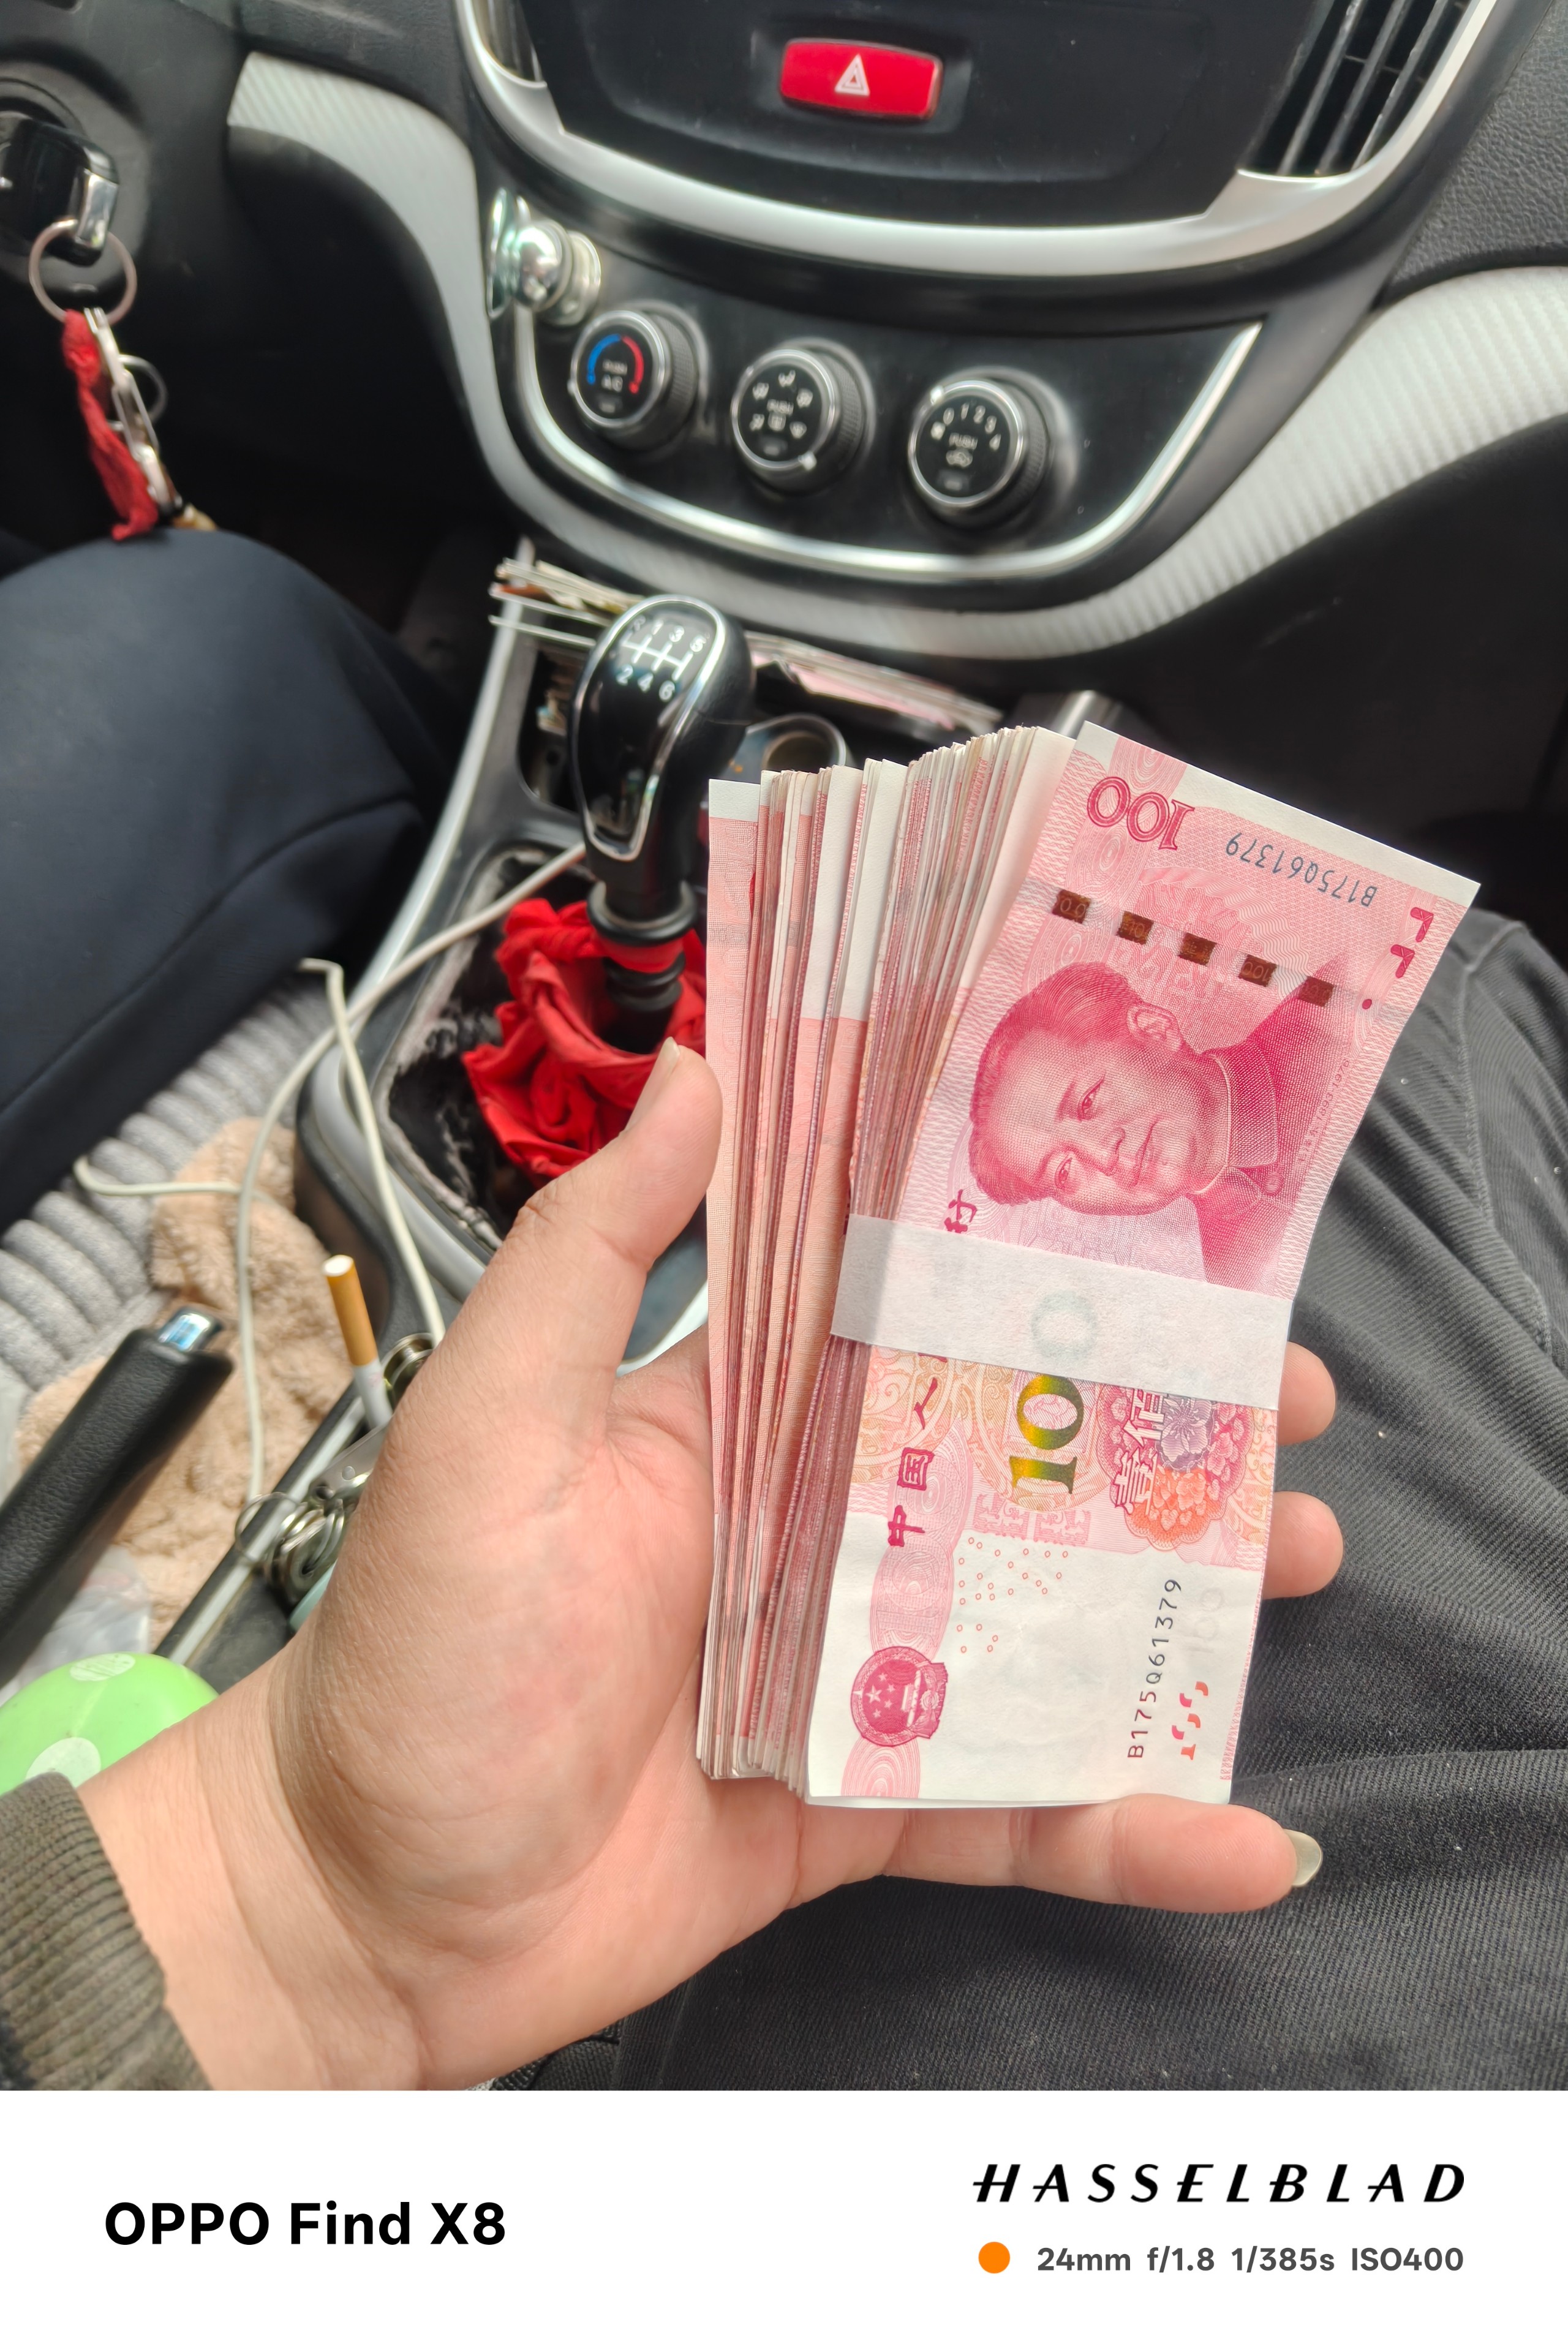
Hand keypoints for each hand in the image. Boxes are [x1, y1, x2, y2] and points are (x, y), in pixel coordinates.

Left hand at [84, 1043, 1340, 2087]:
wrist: (359, 1907)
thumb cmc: (408, 1656)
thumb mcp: (485, 1424)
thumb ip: (592, 1252)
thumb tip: (699, 1060)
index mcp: (733, 1418)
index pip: (906, 1309)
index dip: (1036, 1265)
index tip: (1164, 1226)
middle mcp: (804, 1528)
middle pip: (1013, 1457)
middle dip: (1149, 1424)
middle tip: (1282, 1401)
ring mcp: (842, 1673)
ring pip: (1039, 1622)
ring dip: (1172, 1600)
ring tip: (1298, 1557)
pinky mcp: (854, 1808)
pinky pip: (1007, 1813)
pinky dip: (1120, 1828)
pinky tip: (1236, 1840)